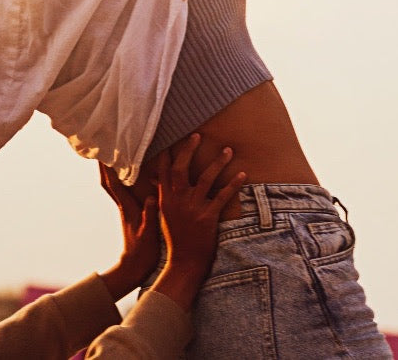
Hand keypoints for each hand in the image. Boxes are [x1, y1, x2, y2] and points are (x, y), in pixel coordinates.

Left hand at [96, 164, 159, 300]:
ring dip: (109, 170)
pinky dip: (119, 180)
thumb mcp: (150, 234)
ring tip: (108, 156)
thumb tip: (151, 198)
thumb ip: (150, 216)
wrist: (134, 267)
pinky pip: (121, 191)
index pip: (114, 184)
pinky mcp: (129, 213)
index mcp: (127, 209)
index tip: (104, 153)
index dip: (109, 168)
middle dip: (104, 165)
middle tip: (100, 148)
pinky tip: (124, 175)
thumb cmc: (143, 253)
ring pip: (112, 186)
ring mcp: (125, 209)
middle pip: (108, 181)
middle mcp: (123, 206)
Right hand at [150, 133, 246, 310]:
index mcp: (165, 198)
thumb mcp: (163, 216)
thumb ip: (161, 196)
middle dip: (189, 150)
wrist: (183, 263)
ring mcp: (193, 207)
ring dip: (218, 162)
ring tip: (227, 150)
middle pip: (182, 168)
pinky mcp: (208, 216)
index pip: (163, 169)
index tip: (171, 137)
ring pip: (205, 178)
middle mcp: (177, 199)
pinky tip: (242, 173)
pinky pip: (222, 196)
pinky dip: (233, 184)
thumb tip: (155, 182)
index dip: (167, 152)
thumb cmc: (174, 240)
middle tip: (197, 135)